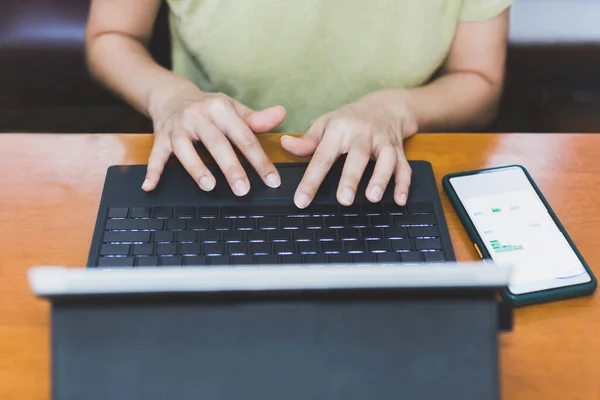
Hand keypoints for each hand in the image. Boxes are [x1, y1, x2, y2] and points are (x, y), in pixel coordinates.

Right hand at [142, 85, 285, 195]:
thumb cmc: (209, 108)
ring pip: (186, 149)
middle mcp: (199, 116)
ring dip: (196, 168)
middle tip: (243, 189)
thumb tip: (282, 114)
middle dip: (231, 167)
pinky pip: (155, 155)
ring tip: (209, 186)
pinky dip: (152, 171)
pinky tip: (149, 186)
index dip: (259, 160)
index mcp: (221, 109)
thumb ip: (256, 119)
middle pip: (217, 144)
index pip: (244, 137)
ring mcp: (178, 127)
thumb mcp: (233, 109)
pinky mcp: (160, 138)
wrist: (171, 96)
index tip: (271, 180)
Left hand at [281, 90, 416, 208]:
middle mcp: (363, 134)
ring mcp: (383, 142)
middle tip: (344, 200)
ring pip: (385, 160)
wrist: (385, 106)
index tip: (302, 200)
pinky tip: (400, 200)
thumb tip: (286, 145)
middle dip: (351, 178)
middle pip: (357, 156)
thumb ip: (307, 140)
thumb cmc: (349, 120)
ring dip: (381, 179)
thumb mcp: (325, 124)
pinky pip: (404, 167)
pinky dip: (404, 184)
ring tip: (373, 198)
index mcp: (340, 129)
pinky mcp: (399, 151)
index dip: (311, 180)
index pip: (322, 156)